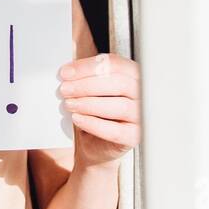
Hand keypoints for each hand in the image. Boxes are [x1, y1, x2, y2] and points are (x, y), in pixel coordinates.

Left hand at [58, 52, 139, 167]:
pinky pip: (116, 131)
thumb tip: (68, 71)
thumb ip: (84, 76)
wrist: (96, 143)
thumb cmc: (95, 111)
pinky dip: (93, 124)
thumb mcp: (91, 89)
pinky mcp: (134, 136)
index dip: (88, 67)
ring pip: (120, 107)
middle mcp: (143, 93)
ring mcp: (142, 116)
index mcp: (134, 75)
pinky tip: (77, 119)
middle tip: (65, 89)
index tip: (66, 73)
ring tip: (69, 104)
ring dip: (89, 104)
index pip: (115, 65)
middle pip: (120, 83)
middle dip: (87, 85)